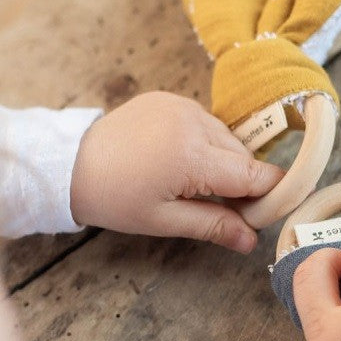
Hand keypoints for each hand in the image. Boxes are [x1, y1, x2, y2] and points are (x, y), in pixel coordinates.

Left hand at [70, 92, 284, 252]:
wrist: (70, 163)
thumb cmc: (115, 198)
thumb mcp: (164, 221)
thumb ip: (214, 226)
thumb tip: (251, 241)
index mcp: (192, 156)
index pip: (253, 174)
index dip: (269, 194)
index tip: (270, 211)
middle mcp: (193, 122)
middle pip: (243, 156)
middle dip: (241, 182)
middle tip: (224, 208)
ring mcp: (182, 105)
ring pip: (227, 138)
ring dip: (223, 161)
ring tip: (195, 183)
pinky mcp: (171, 98)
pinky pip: (206, 123)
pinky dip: (205, 143)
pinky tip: (182, 159)